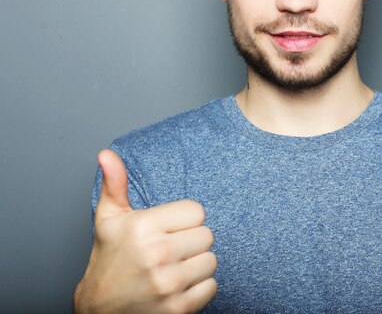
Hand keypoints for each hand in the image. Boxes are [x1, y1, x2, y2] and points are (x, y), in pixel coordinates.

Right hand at [74, 149, 216, 312]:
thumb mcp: (109, 219)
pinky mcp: (179, 308)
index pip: (197, 211)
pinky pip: (211, 286)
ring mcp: (169, 283)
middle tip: (170, 248)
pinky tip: (179, 285)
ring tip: (174, 266)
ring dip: (197, 263)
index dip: (184, 219)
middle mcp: (157, 254)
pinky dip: (199, 286)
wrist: (100, 310)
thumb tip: (107, 154)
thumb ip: (114, 183)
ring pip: (211, 260)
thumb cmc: (109, 259)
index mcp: (143, 227)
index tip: (168, 228)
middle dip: (191, 241)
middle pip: (207, 235)